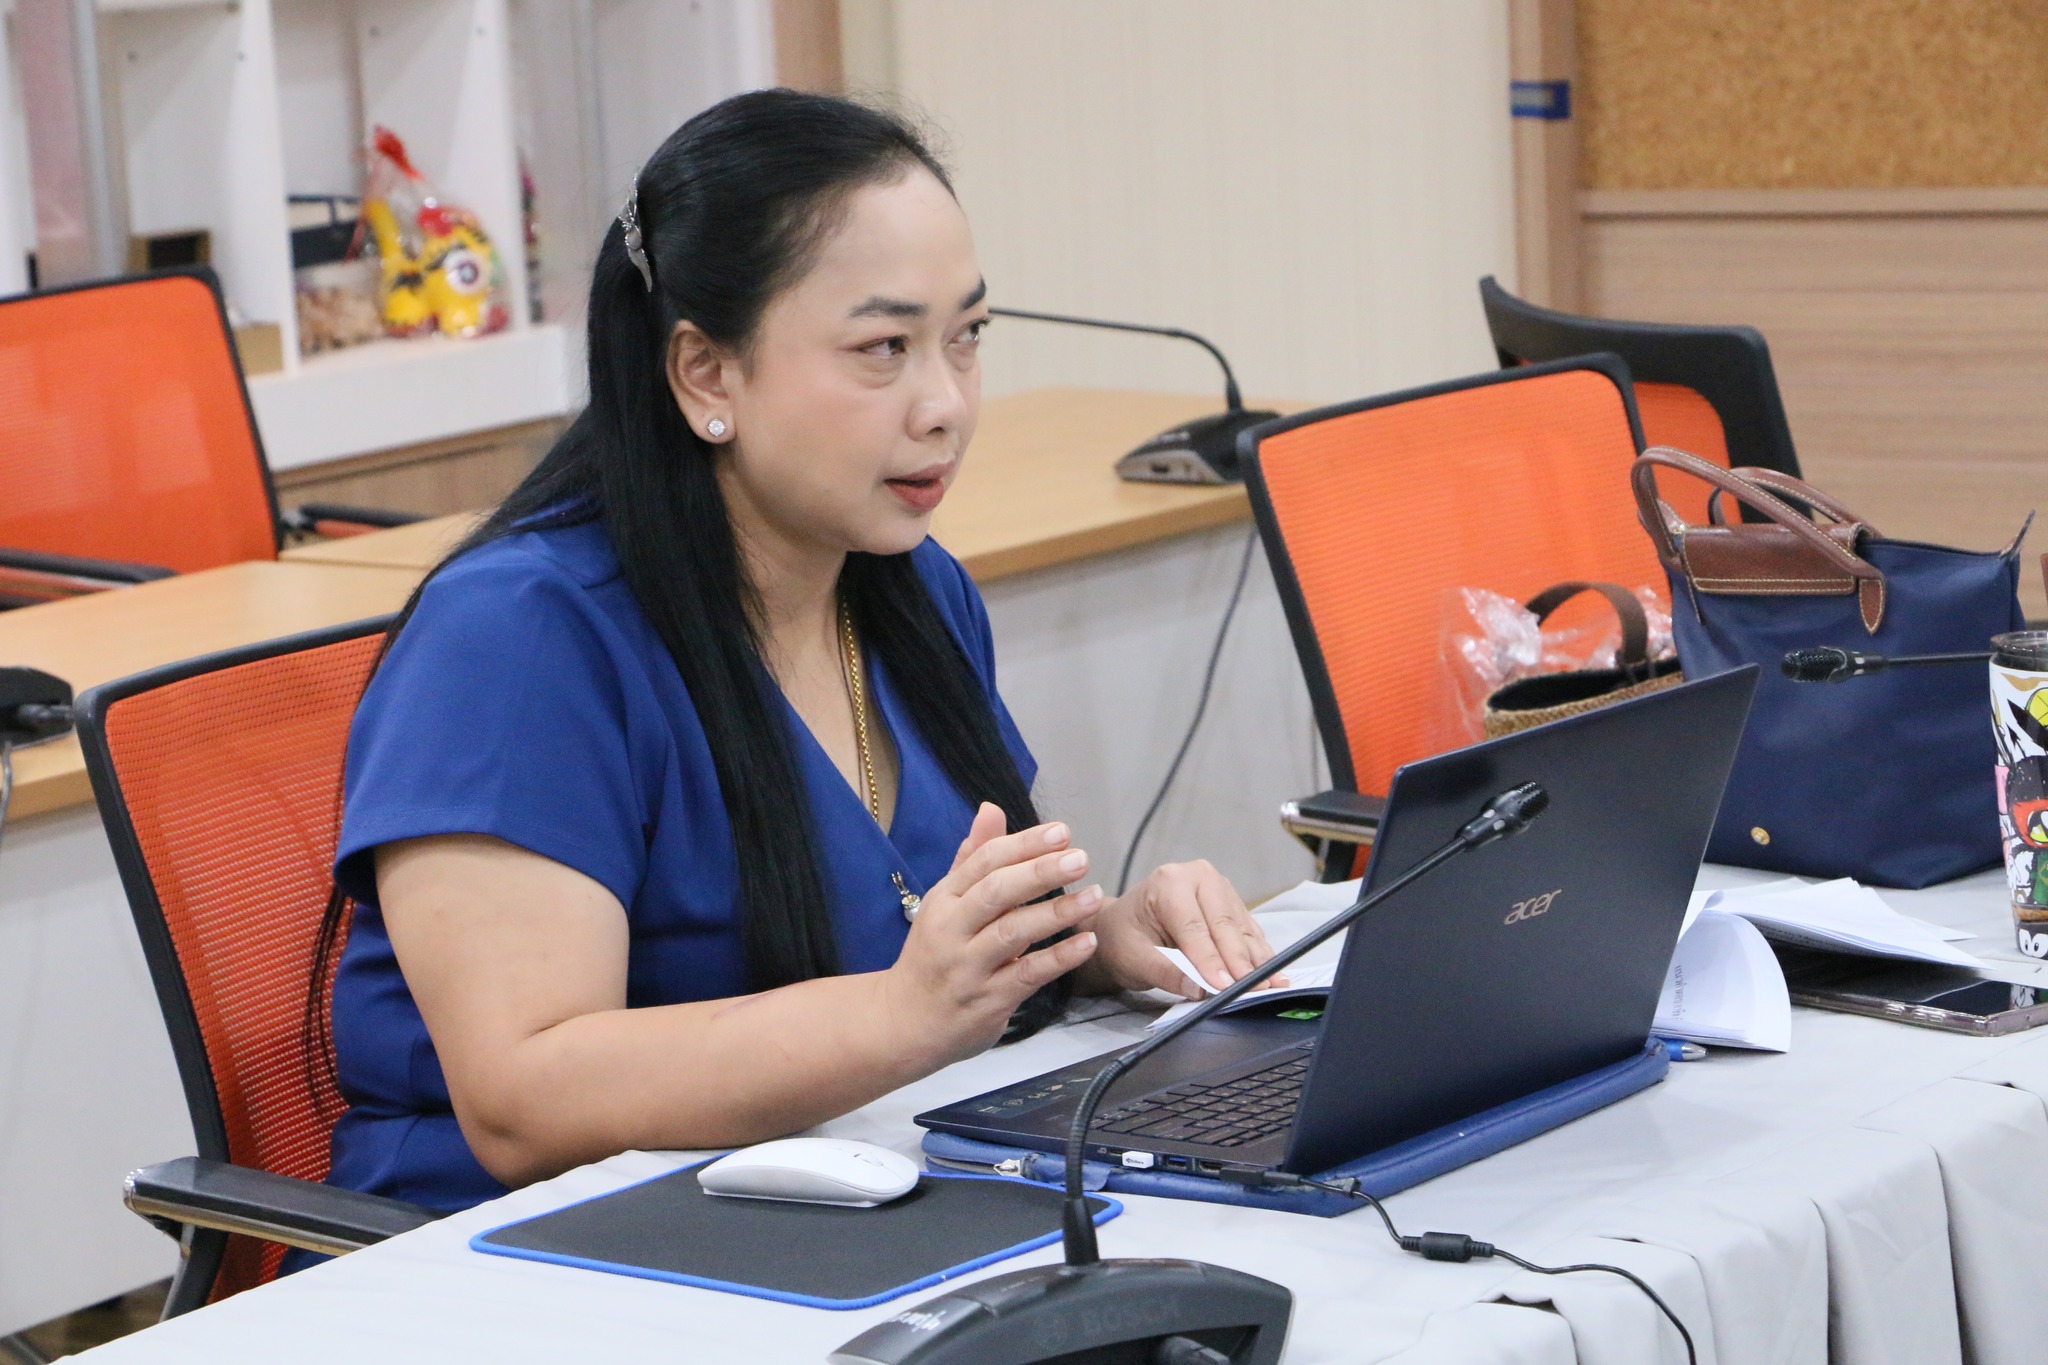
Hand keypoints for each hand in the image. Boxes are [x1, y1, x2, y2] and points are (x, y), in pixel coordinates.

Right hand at [880, 803, 1100, 1064]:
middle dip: (1039, 872)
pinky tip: (1087, 941)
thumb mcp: (945, 904)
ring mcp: (968, 967)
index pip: (983, 862)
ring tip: (1094, 896)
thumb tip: (992, 808)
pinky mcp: (987, 1001)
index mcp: (943, 900)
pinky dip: (1059, 958)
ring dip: (1056, 912)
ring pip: (1012, 933)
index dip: (1023, 844)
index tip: (1062, 832)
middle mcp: (951, 930)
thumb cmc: (933, 956)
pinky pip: (1027, 975)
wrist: (904, 1022)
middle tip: (1079, 857)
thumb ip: (972, 859)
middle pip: (996, 892)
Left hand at [1073, 860, 1283, 1000]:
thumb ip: (1166, 972)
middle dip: (1239, 961)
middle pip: (1224, 924)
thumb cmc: (1123, 940)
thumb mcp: (1135, 959)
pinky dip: (1260, 954)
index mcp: (1168, 883)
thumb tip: (1200, 990)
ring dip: (1257, 959)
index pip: (1194, 927)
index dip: (1211, 960)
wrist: (1121, 928)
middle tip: (1255, 989)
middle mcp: (1198, 876)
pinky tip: (1274, 974)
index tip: (1225, 987)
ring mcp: (1218, 887)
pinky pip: (1249, 930)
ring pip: (1242, 927)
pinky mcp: (1231, 902)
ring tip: (1272, 986)